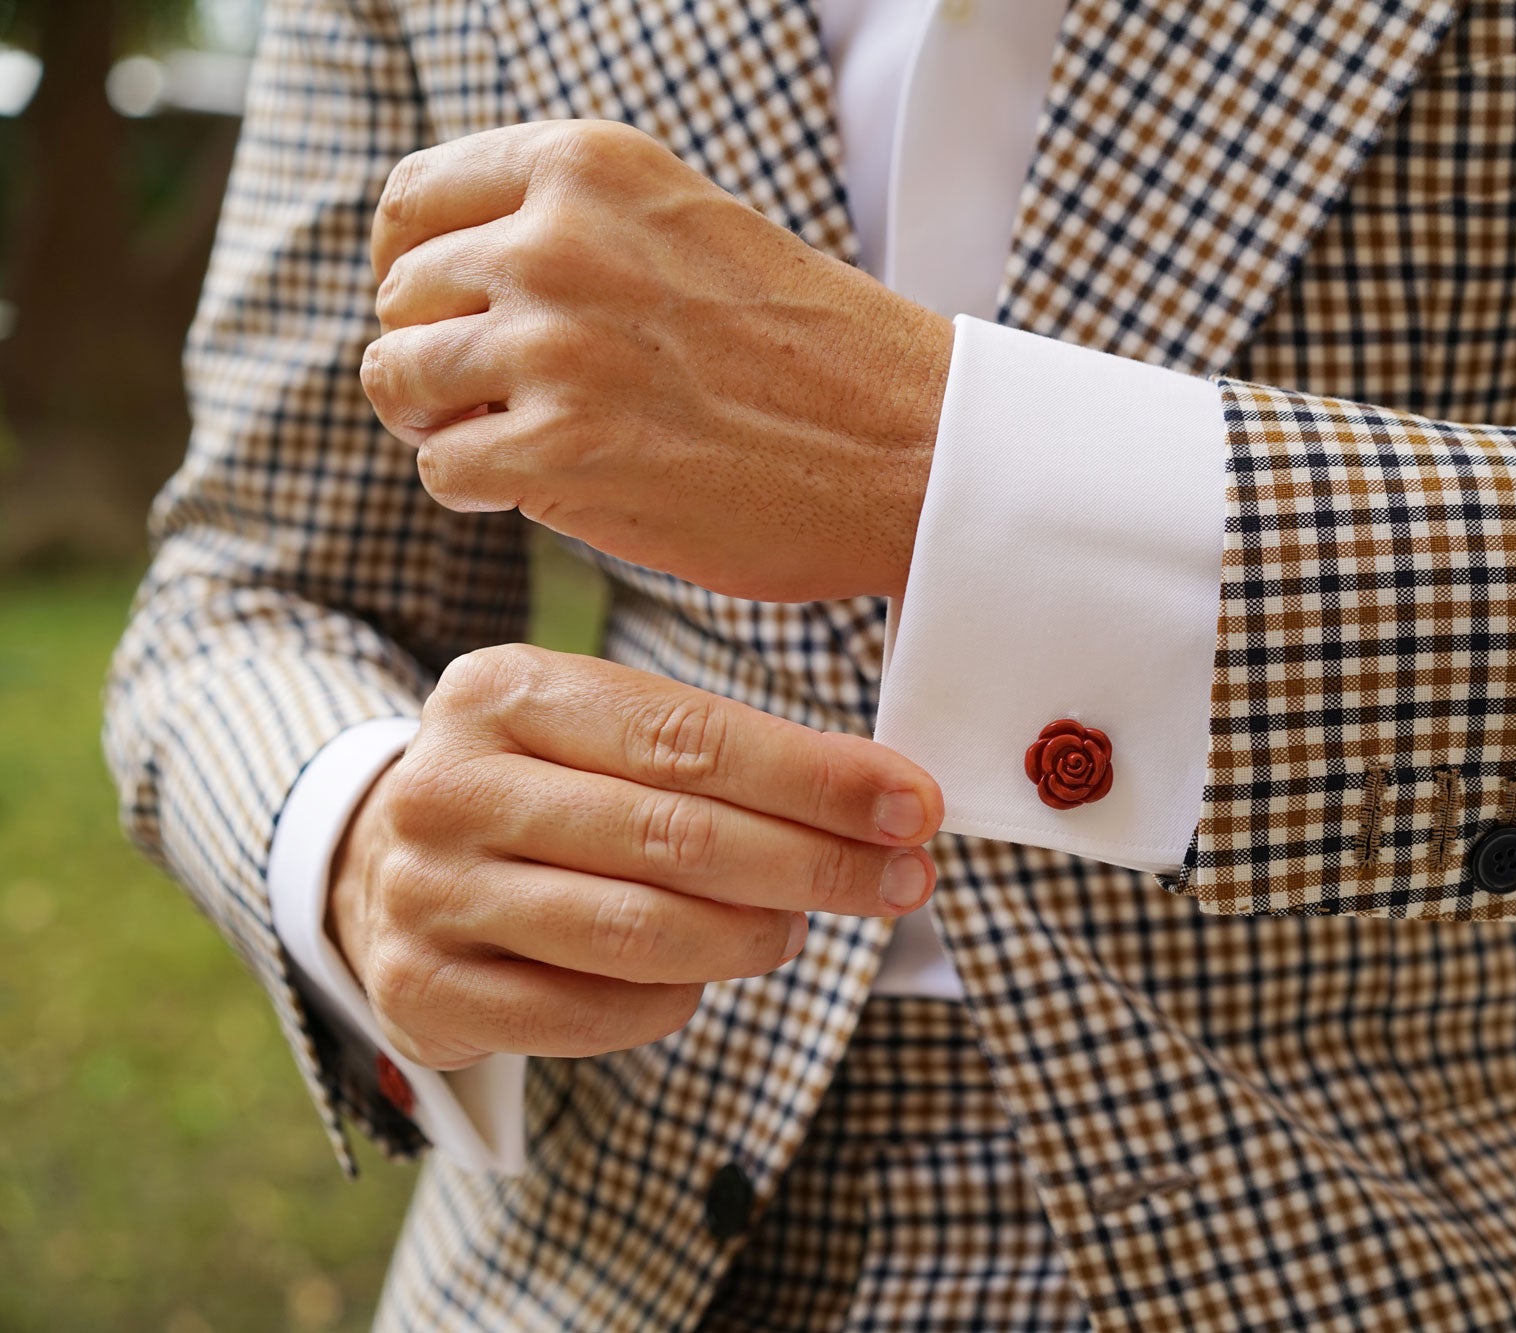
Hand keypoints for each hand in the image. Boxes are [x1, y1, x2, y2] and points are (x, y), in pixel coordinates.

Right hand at [327, 644, 942, 1069]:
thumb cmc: (543, 791)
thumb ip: (722, 753)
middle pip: (670, 834)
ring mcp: (424, 892)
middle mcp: (448, 785)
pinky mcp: (420, 989)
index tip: (914, 805)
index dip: (814, 778)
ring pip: (634, 930)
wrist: (378, 869)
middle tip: (902, 881)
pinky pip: (588, 1013)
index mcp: (502, 691)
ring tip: (797, 929)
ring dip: (750, 937)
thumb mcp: (602, 734)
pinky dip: (671, 1002)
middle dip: (812, 862)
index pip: (687, 737)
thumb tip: (889, 801)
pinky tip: (702, 979)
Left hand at [361, 119, 953, 602]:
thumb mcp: (685, 228)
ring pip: (398, 381)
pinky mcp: (561, 450)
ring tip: (516, 444)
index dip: (412, 267)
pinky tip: (539, 487)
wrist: (910, 445)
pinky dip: (475, 487)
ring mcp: (552, 345)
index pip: (414, 200)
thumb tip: (450, 277)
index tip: (442, 315)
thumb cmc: (814, 352)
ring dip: (443, 424)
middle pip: (399, 297)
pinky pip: (441, 469)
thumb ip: (574, 229)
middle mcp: (555, 239)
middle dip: (433, 355)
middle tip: (497, 402)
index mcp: (587, 166)